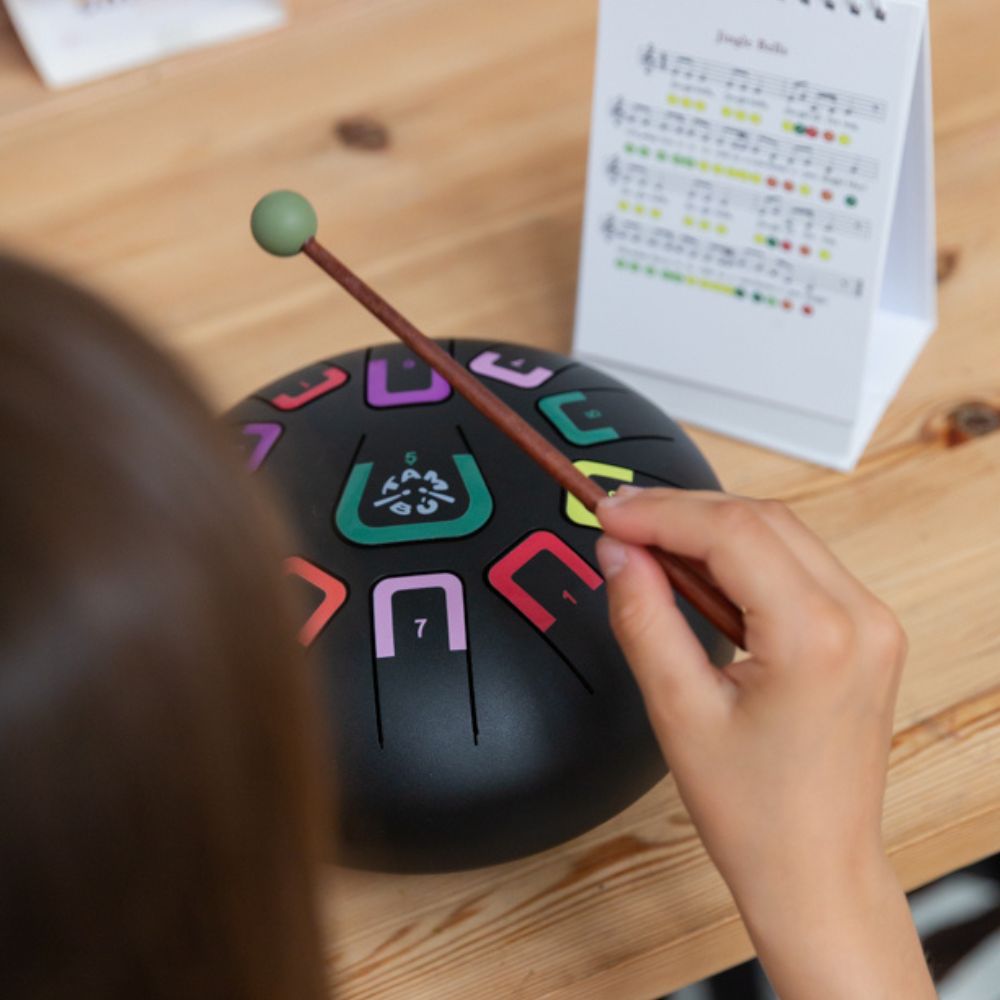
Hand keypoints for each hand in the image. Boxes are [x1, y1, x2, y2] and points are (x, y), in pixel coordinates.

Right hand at [595, 487, 933, 999]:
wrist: (814, 867)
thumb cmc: (757, 812)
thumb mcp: (677, 710)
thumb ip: (642, 615)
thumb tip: (618, 552)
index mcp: (816, 636)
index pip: (730, 532)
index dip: (659, 511)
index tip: (608, 513)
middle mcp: (859, 617)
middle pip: (759, 518)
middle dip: (681, 510)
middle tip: (618, 519)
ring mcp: (870, 621)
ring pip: (781, 531)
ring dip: (711, 525)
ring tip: (648, 539)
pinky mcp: (864, 629)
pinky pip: (798, 561)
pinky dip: (742, 551)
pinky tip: (697, 564)